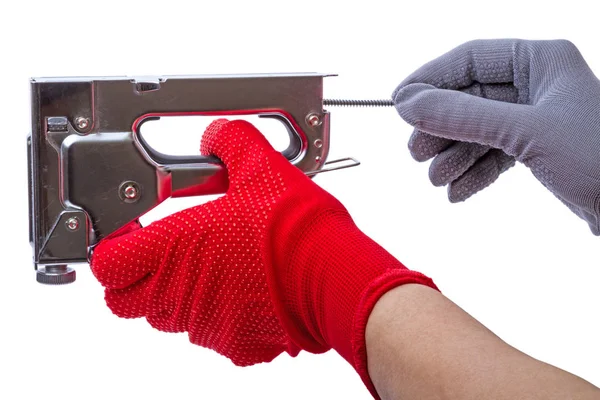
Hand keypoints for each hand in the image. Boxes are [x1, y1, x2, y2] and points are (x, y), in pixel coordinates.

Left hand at [90, 119, 435, 397]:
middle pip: (124, 299)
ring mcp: (206, 322)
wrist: (335, 275)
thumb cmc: (296, 230)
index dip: (112, 246)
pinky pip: (208, 332)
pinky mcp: (235, 344)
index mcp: (175, 248)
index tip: (129, 233)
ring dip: (174, 294)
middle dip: (133, 277)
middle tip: (158, 254)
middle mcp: (181, 291)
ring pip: (165, 317)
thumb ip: (231, 142)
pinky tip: (240, 288)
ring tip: (206, 266)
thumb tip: (220, 134)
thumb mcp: (262, 167)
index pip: (108, 262)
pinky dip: (213, 312)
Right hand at [392, 39, 599, 234]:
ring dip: (453, 156)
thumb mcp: (524, 132)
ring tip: (437, 179)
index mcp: (541, 61)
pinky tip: (458, 192)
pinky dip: (473, 173)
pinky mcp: (537, 149)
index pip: (470, 59)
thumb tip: (409, 103)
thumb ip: (462, 116)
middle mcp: (537, 84)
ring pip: (478, 130)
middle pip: (469, 99)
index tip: (398, 103)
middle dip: (441, 128)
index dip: (430, 80)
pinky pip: (493, 154)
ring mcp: (536, 118)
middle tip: (415, 152)